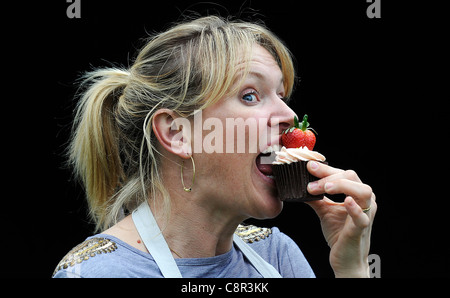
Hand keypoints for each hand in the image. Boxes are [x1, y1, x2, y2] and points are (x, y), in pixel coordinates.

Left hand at [305, 161, 376, 277]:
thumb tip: (298, 186)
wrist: (345, 259)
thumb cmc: (339, 233)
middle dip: (329, 176)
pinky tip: (346, 201)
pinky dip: (354, 208)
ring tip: (324, 187)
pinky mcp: (361, 229)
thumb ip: (315, 198)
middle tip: (310, 183)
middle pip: (352, 177)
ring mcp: (365, 214)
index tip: (308, 167)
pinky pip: (362, 217)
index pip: (343, 173)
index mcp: (356, 193)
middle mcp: (365, 200)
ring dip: (341, 185)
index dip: (325, 169)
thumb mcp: (324, 211)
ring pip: (363, 191)